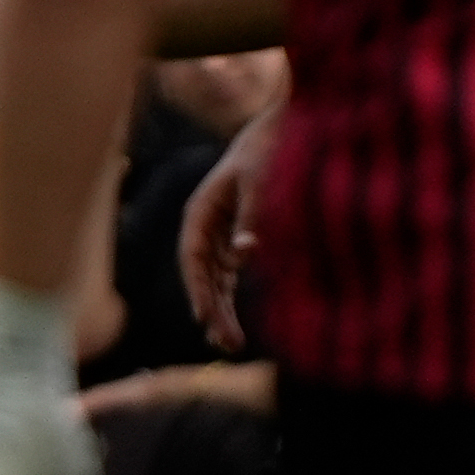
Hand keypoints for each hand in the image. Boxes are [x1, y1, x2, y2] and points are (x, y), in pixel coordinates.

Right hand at [174, 114, 267, 354]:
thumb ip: (251, 218)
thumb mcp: (260, 182)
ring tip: (231, 344)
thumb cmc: (269, 152)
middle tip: (229, 344)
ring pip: (213, 280)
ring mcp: (218, 234)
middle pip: (202, 276)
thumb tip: (244, 256)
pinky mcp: (234, 238)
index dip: (199, 290)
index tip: (206, 318)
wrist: (280, 129)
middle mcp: (203, 227)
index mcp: (200, 212)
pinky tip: (233, 319)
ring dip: (220, 310)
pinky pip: (227, 274)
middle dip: (213, 311)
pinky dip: (229, 296)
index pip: (193, 259)